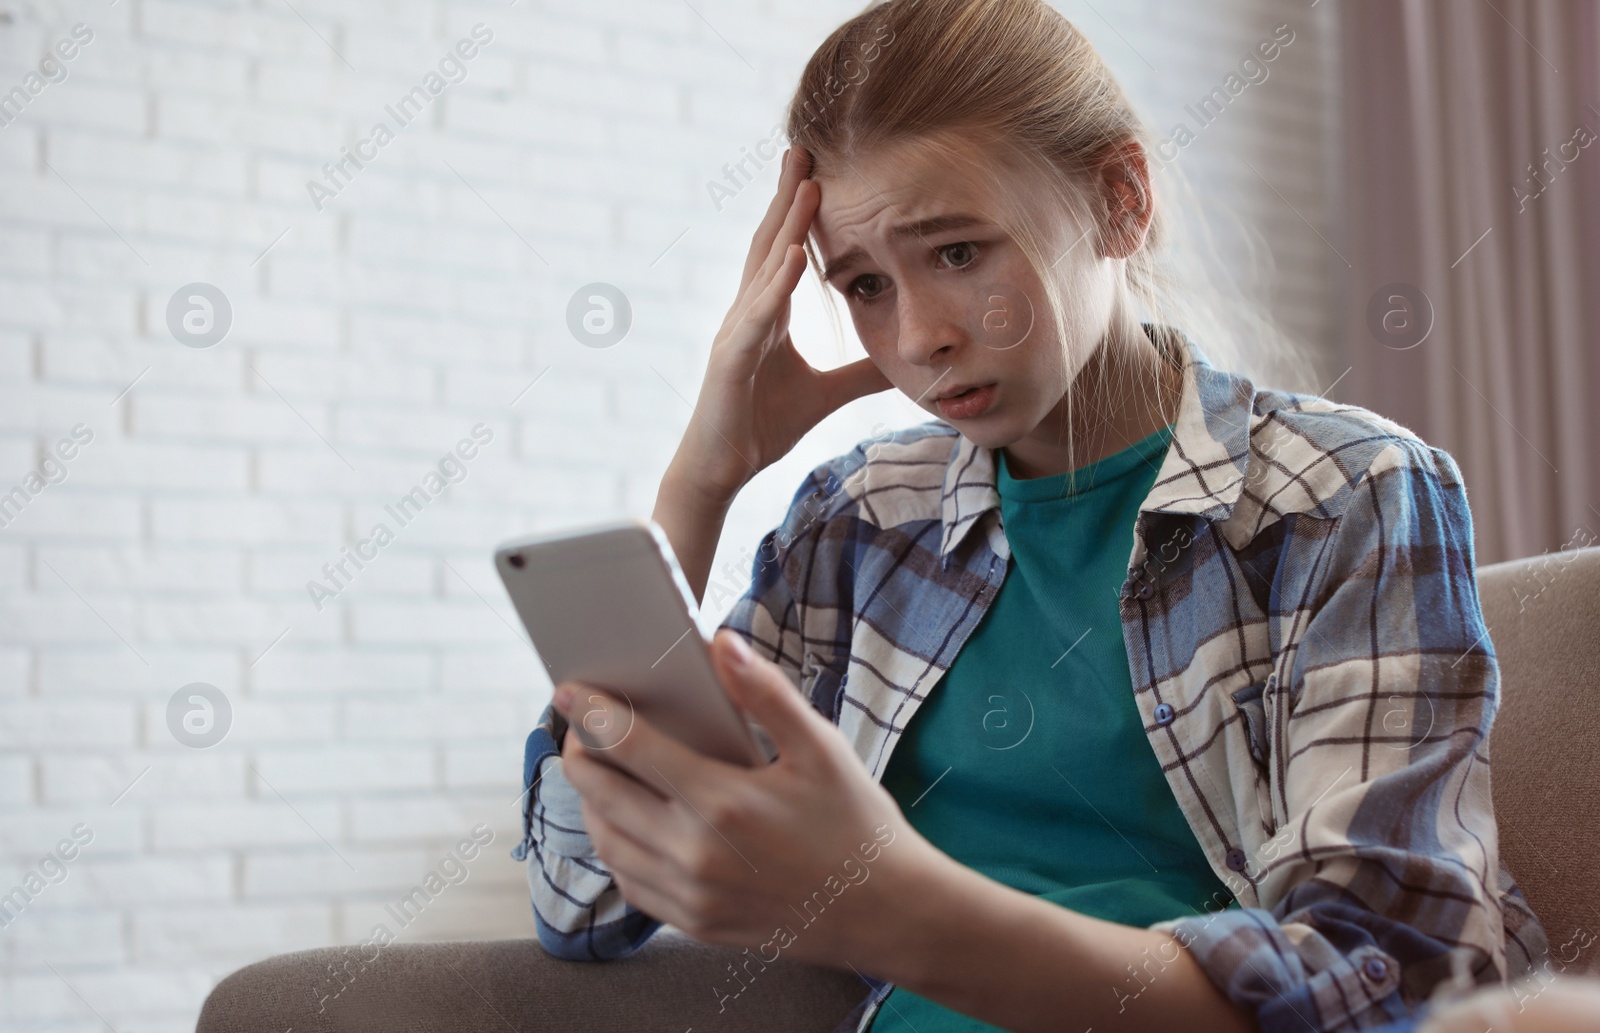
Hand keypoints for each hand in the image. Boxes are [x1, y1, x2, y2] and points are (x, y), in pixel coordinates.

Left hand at [551, 629, 929, 969]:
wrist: (886, 911)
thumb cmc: (857, 823)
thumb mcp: (822, 748)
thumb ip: (766, 693)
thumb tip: (720, 644)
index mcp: (724, 803)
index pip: (631, 748)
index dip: (591, 714)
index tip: (567, 691)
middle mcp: (697, 854)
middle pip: (603, 797)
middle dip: (579, 756)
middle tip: (576, 731)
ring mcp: (692, 895)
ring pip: (608, 844)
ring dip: (590, 805)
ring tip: (596, 774)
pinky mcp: (696, 924)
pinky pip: (631, 885)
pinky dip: (615, 850)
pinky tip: (625, 826)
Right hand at [672, 146, 892, 503]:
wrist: (721, 468)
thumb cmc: (760, 426)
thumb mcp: (824, 395)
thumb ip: (858, 375)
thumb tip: (900, 364)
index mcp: (767, 315)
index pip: (784, 251)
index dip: (801, 211)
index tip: (821, 169)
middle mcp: (747, 312)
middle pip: (769, 242)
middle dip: (788, 195)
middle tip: (805, 147)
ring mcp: (736, 332)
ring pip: (763, 268)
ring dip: (785, 225)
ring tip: (807, 184)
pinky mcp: (730, 359)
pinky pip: (757, 315)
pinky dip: (776, 284)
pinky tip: (793, 257)